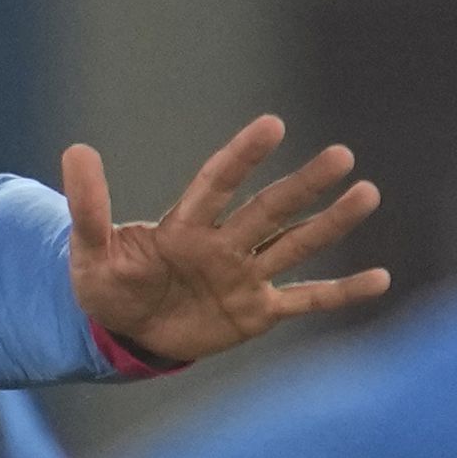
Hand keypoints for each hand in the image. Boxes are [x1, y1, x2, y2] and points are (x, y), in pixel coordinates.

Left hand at [66, 116, 388, 362]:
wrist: (122, 332)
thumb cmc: (106, 284)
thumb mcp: (89, 251)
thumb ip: (89, 207)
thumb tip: (76, 150)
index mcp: (185, 226)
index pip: (218, 184)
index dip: (243, 157)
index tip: (272, 125)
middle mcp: (223, 244)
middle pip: (269, 210)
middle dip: (303, 185)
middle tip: (341, 155)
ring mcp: (244, 276)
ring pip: (295, 246)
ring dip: (331, 224)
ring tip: (367, 192)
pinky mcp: (257, 312)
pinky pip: (305, 300)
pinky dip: (341, 292)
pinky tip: (380, 278)